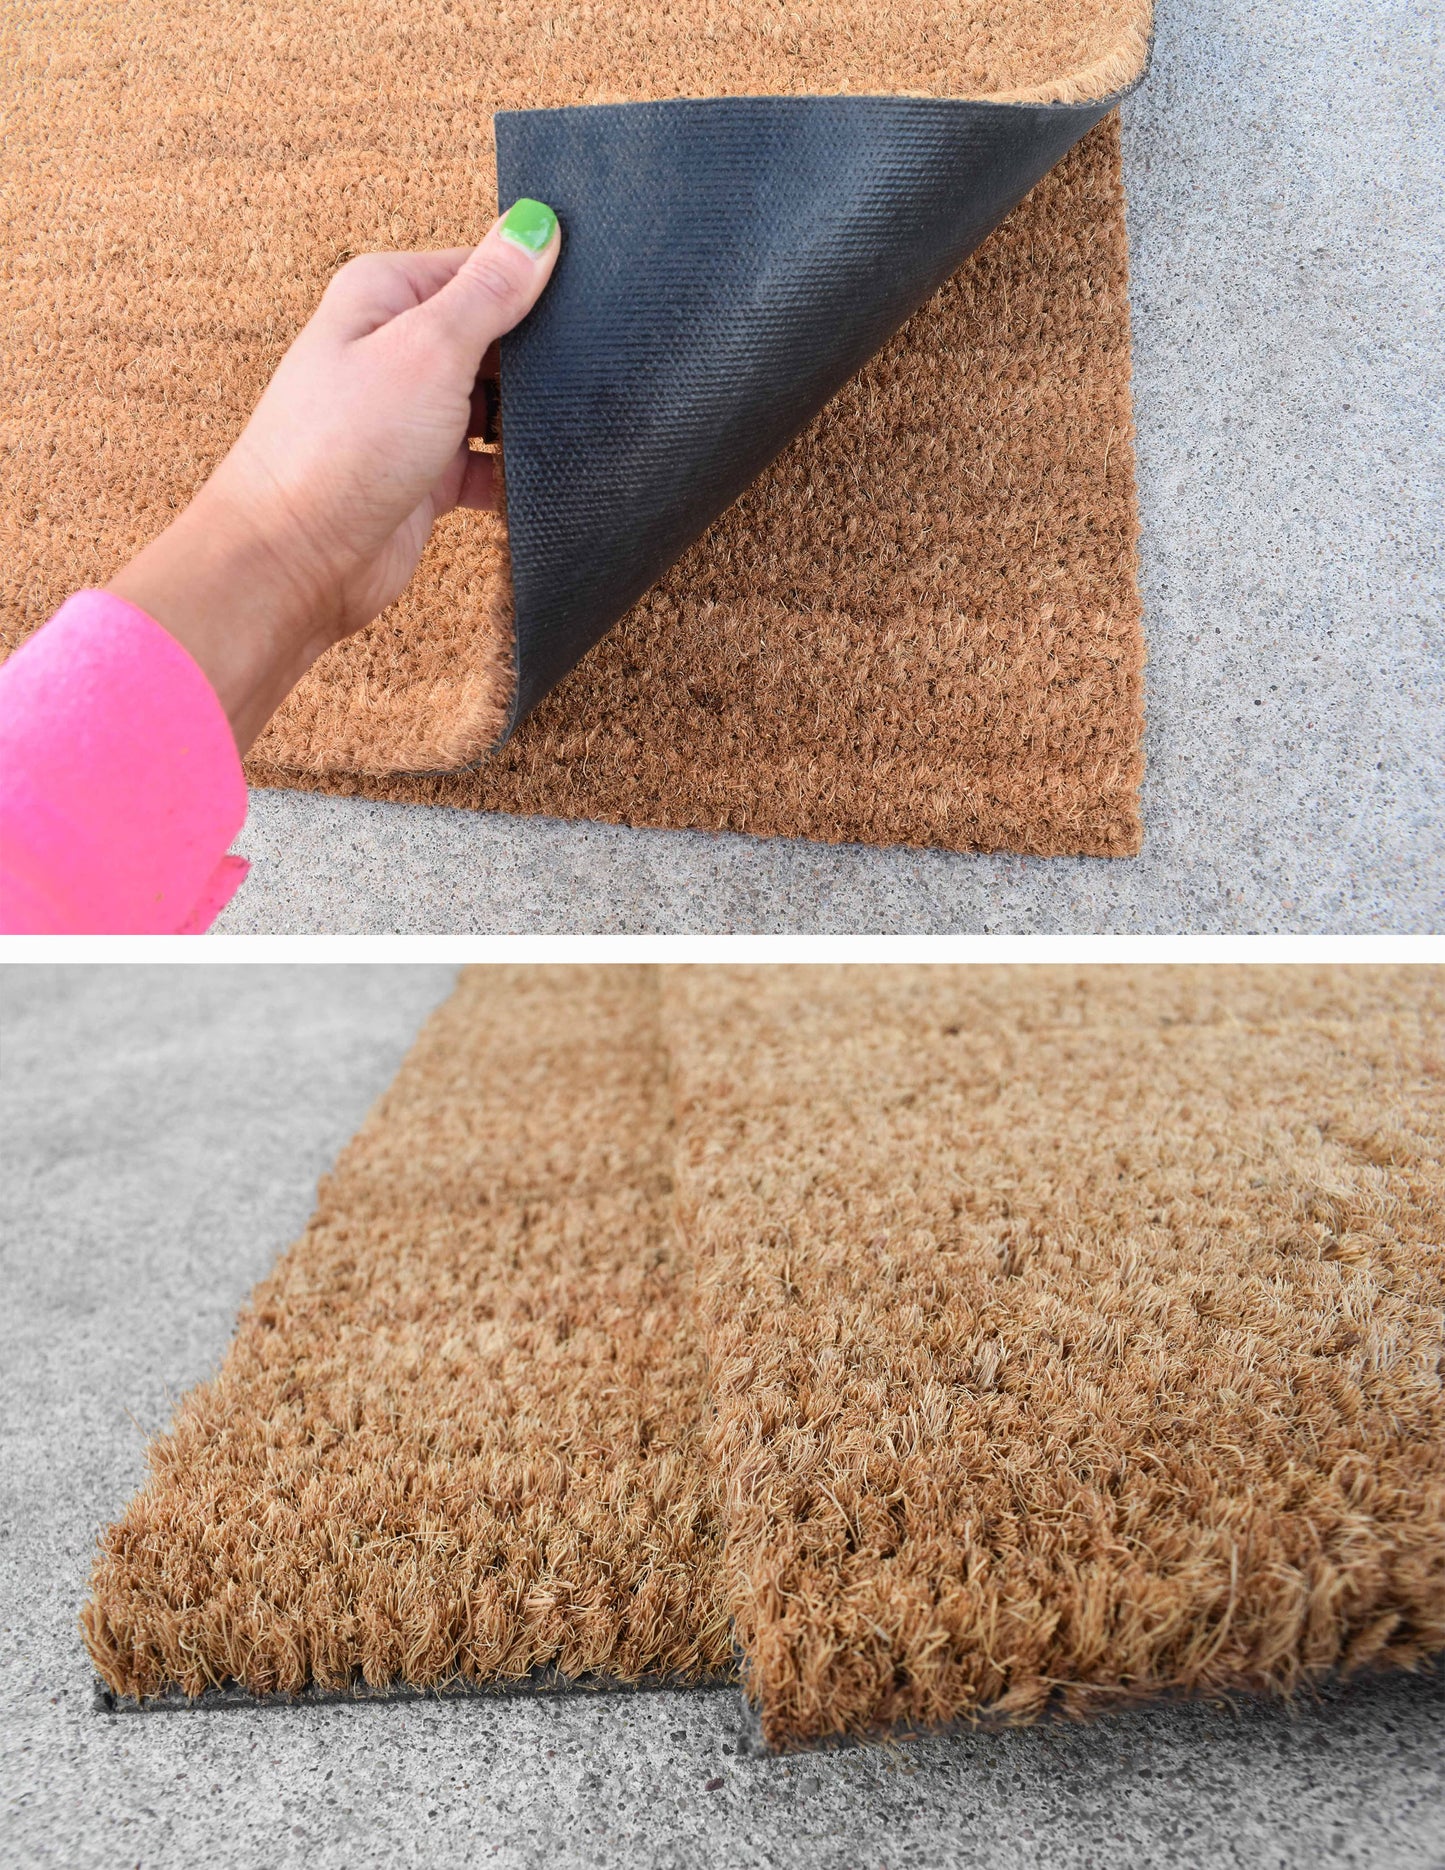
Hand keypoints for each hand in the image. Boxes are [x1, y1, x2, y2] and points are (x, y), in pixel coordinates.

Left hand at [108, 200, 560, 752]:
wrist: (295, 561)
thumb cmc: (341, 448)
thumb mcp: (430, 350)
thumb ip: (490, 291)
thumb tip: (538, 227)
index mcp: (386, 296)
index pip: (480, 269)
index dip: (535, 285)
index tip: (591, 304)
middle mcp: (396, 350)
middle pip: (494, 338)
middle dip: (538, 362)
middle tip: (590, 375)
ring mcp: (411, 417)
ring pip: (497, 406)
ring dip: (530, 424)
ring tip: (570, 432)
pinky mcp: (424, 478)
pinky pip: (489, 468)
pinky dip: (514, 479)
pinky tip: (539, 487)